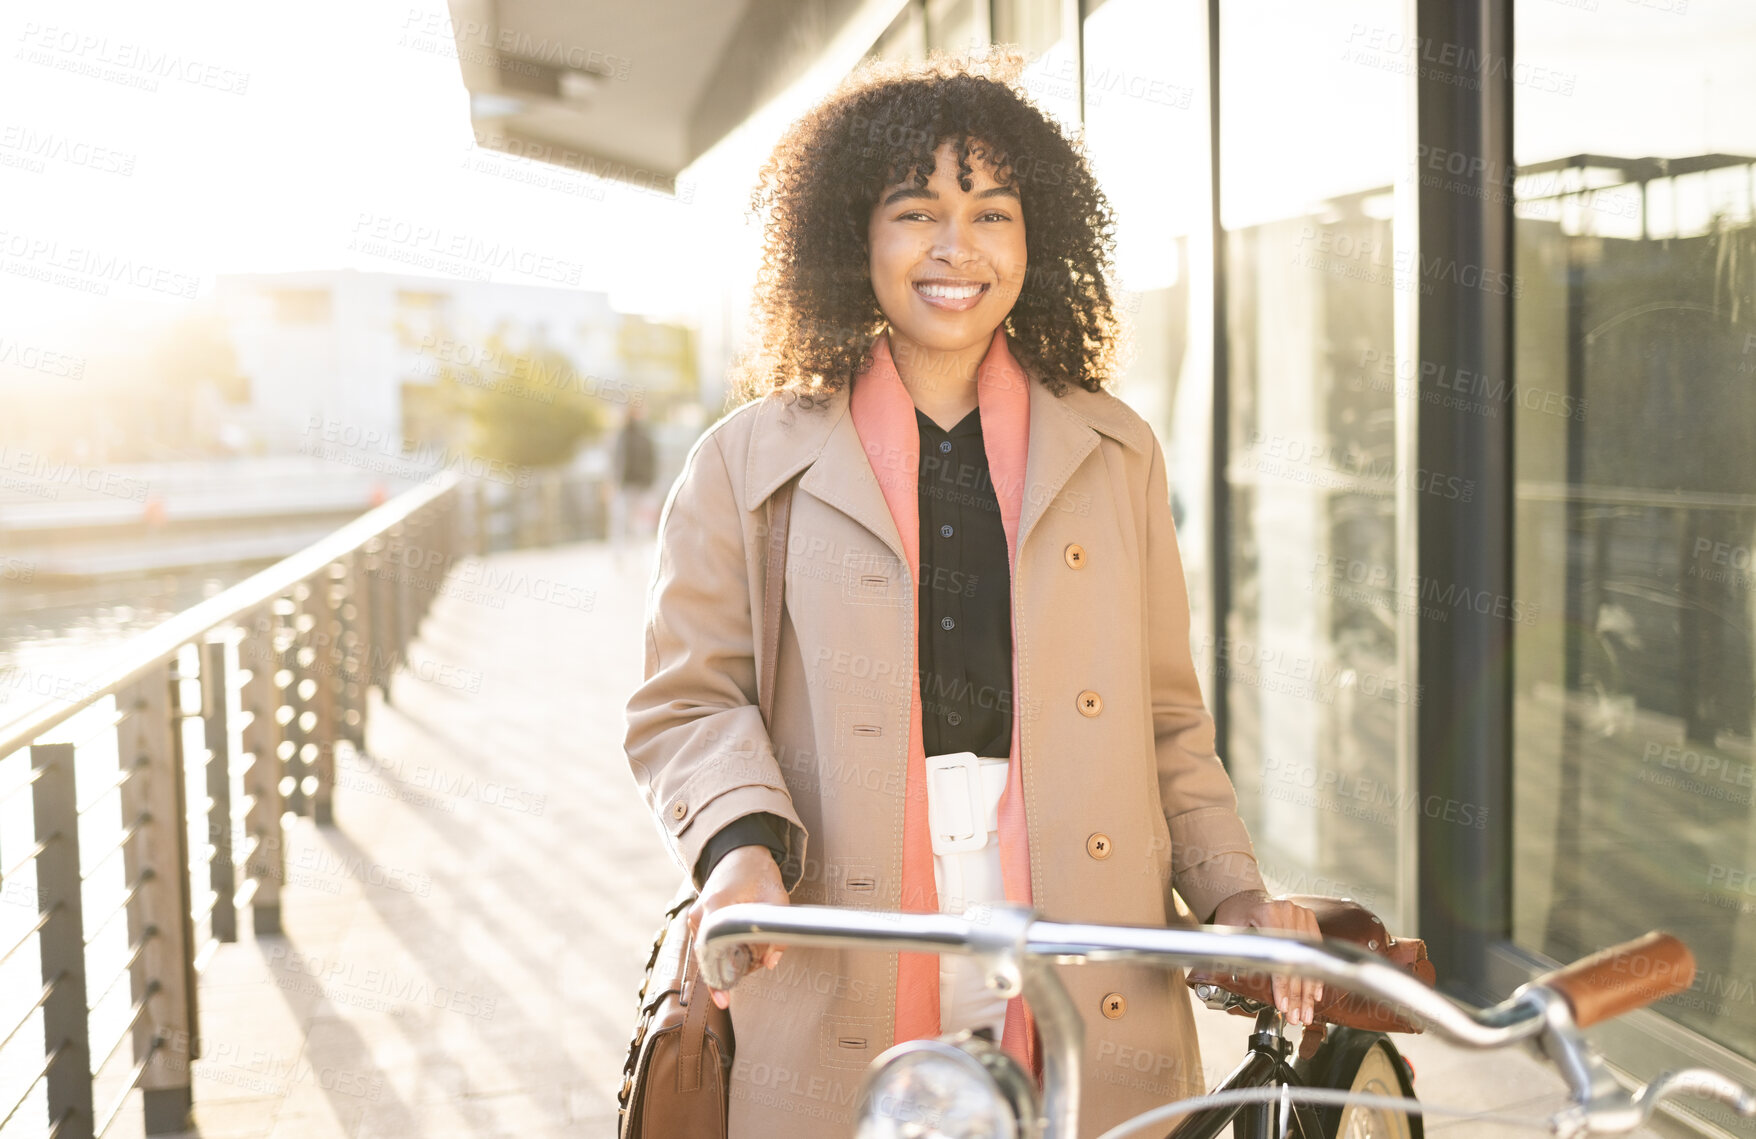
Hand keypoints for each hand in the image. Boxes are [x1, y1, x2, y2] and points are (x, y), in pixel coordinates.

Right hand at [688, 845, 789, 1009]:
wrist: (740, 853)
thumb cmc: (759, 874)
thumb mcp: (779, 900)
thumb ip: (777, 934)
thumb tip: (771, 964)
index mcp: (717, 906)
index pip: (711, 953)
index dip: (718, 980)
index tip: (724, 1001)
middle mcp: (700, 915)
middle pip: (713, 959)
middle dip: (738, 967)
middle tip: (762, 957)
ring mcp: (695, 918)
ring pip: (712, 955)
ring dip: (734, 958)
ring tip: (756, 946)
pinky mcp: (698, 921)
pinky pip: (710, 947)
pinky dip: (727, 951)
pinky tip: (745, 944)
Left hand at [1210, 890, 1324, 1025]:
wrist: (1244, 896)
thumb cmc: (1233, 912)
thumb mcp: (1226, 930)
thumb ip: (1231, 952)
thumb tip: (1222, 981)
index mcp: (1268, 912)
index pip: (1279, 956)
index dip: (1282, 984)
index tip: (1282, 1005)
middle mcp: (1288, 911)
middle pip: (1297, 961)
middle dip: (1297, 995)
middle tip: (1296, 1017)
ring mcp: (1300, 914)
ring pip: (1309, 959)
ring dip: (1309, 990)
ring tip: (1305, 1012)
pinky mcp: (1307, 919)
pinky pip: (1315, 952)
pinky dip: (1315, 974)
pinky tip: (1315, 994)